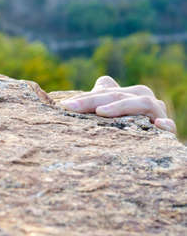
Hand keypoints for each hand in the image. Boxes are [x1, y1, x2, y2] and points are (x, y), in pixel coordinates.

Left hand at [60, 76, 176, 132]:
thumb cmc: (123, 129)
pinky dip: (165, 124)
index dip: (86, 97)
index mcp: (128, 93)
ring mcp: (157, 112)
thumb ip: (92, 105)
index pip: (106, 89)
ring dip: (121, 106)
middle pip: (117, 94)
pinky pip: (169, 124)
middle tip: (71, 107)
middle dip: (92, 101)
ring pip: (142, 102)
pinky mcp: (166, 129)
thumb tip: (65, 104)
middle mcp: (143, 98)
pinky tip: (157, 125)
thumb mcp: (106, 116)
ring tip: (101, 112)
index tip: (66, 106)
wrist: (152, 146)